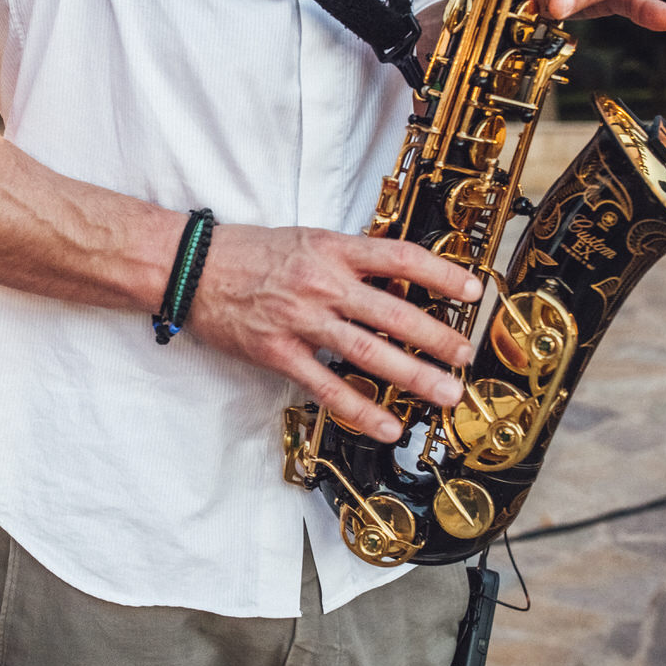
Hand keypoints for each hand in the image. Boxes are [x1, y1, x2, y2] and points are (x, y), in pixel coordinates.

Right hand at [185, 225, 482, 442]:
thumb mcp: (306, 240)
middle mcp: (322, 284)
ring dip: (413, 375)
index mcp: (332, 250)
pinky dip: (359, 408)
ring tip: (445, 393)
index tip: (474, 290)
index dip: (442, 273)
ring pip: (368, 351)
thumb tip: (396, 282)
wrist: (192, 267)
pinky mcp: (279, 353)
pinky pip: (326, 386)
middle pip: (393, 312)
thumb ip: (348, 259)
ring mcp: (301, 320)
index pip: (399, 258)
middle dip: (438, 336)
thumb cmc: (248, 252)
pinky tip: (386, 425)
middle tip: (466, 356)